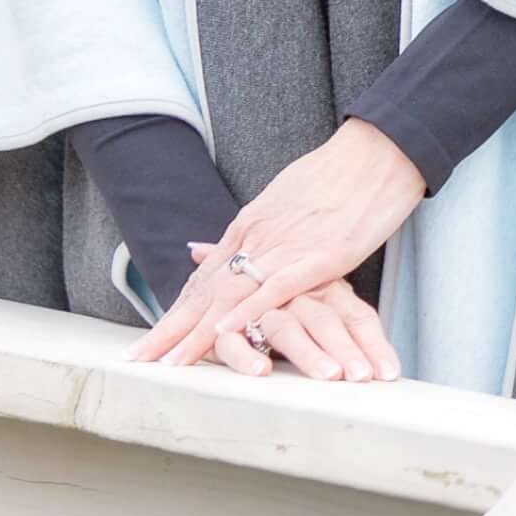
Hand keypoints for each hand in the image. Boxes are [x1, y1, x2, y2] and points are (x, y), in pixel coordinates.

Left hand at [121, 118, 424, 372]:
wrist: (375, 152)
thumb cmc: (338, 177)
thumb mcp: (287, 201)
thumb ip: (260, 230)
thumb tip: (241, 245)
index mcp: (250, 226)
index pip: (204, 279)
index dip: (177, 312)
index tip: (152, 341)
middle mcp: (256, 236)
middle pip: (205, 291)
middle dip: (172, 330)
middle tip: (139, 360)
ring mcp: (284, 246)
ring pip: (229, 295)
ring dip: (198, 333)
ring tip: (171, 364)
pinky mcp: (316, 256)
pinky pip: (273, 290)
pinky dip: (246, 314)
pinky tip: (225, 334)